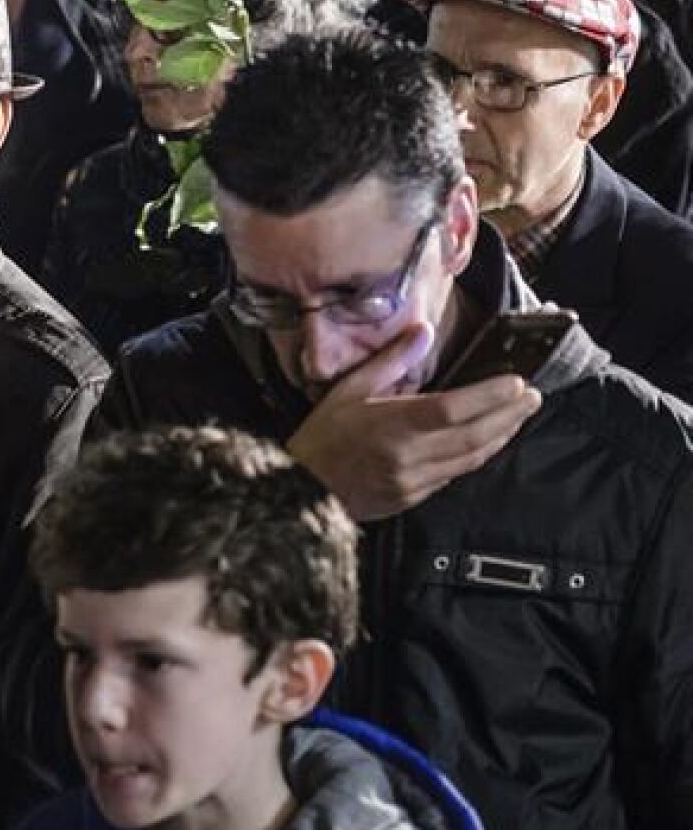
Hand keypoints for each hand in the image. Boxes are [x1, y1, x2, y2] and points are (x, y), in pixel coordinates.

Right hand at [286, 322, 541, 520]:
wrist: (298, 490)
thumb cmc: (320, 438)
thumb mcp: (347, 391)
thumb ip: (390, 361)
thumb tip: (423, 332)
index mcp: (390, 426)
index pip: (452, 409)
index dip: (489, 396)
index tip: (515, 382)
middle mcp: (407, 457)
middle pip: (473, 436)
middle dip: (509, 415)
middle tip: (531, 396)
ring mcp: (412, 482)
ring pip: (471, 459)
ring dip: (500, 436)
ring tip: (518, 416)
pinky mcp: (413, 498)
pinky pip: (454, 475)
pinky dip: (476, 456)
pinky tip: (486, 441)